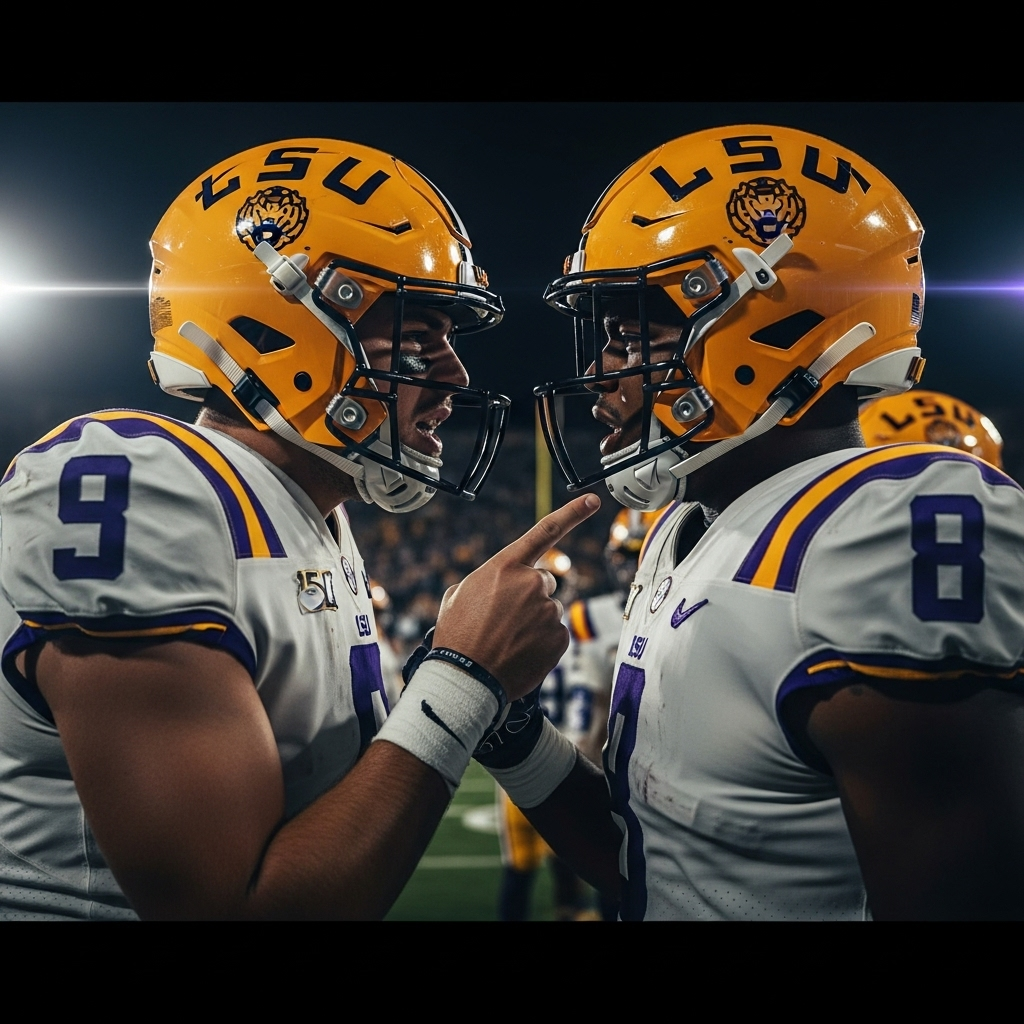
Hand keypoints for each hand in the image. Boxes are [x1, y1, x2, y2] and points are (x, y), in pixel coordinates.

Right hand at [434, 494, 600, 701]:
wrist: (466, 678)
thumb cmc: (458, 637)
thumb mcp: (459, 596)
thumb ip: (487, 581)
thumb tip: (500, 587)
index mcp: (506, 567)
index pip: (545, 531)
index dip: (572, 513)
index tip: (592, 500)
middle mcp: (532, 583)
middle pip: (544, 581)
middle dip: (530, 596)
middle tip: (505, 620)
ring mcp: (549, 610)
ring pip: (549, 611)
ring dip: (534, 623)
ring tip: (507, 640)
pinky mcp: (560, 636)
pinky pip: (556, 634)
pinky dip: (542, 644)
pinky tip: (521, 652)